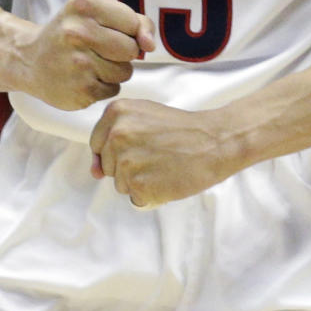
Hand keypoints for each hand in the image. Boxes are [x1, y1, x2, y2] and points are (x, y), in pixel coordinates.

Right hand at [19, 0, 154, 110]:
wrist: (29, 60)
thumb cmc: (72, 34)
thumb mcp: (97, 14)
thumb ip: (135, 22)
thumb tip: (150, 46)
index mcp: (83, 6)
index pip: (132, 22)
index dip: (126, 31)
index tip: (106, 32)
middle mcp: (77, 33)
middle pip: (131, 49)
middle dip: (122, 52)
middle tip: (97, 50)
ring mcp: (78, 64)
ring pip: (125, 71)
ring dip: (114, 71)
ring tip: (89, 64)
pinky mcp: (80, 90)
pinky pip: (114, 90)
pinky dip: (104, 87)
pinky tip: (83, 79)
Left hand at [89, 99, 239, 206]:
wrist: (215, 141)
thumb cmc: (182, 130)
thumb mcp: (144, 118)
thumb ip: (114, 138)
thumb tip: (94, 172)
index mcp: (116, 112)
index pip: (98, 145)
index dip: (121, 150)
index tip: (143, 146)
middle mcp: (116, 134)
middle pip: (109, 166)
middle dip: (130, 166)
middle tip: (158, 154)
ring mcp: (126, 161)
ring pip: (120, 184)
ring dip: (140, 181)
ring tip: (164, 165)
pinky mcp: (138, 184)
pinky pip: (135, 198)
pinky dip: (151, 194)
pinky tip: (167, 178)